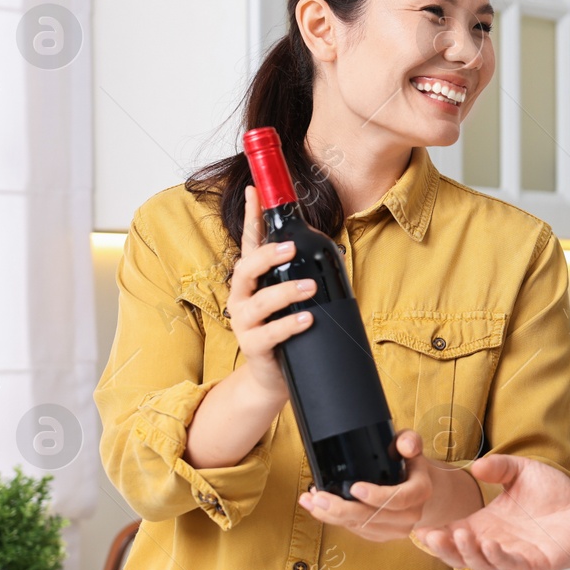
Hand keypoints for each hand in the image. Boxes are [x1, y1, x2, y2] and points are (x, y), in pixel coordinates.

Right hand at [225, 185, 313, 402]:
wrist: (275, 377)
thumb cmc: (287, 330)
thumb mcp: (292, 298)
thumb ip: (302, 274)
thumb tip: (327, 247)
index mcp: (253, 281)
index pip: (249, 242)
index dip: (251, 216)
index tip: (254, 191)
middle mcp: (243, 297)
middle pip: (246, 268)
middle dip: (267, 255)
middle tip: (292, 247)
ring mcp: (245, 322)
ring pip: (259, 302)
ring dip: (286, 291)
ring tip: (310, 286)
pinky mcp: (254, 347)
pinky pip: (269, 334)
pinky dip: (289, 325)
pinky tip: (306, 320)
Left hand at [298, 431, 445, 541]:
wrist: (418, 489)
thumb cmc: (410, 464)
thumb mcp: (411, 446)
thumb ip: (409, 441)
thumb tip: (406, 446)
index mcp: (420, 492)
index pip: (399, 499)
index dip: (377, 496)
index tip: (355, 488)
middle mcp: (410, 515)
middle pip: (373, 517)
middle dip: (342, 509)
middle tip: (319, 497)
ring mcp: (395, 528)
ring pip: (360, 526)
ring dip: (332, 516)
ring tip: (311, 500)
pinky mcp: (381, 535)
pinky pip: (356, 530)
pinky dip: (335, 520)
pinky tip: (320, 507)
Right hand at [416, 453, 569, 569]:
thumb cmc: (554, 493)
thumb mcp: (521, 471)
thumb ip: (500, 467)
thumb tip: (477, 466)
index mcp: (487, 525)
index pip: (455, 533)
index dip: (437, 535)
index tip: (420, 529)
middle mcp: (496, 543)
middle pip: (461, 554)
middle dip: (444, 548)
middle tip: (432, 536)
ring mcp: (514, 556)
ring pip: (482, 563)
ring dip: (468, 553)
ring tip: (459, 536)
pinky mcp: (535, 564)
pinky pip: (511, 565)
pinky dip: (498, 557)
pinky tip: (489, 544)